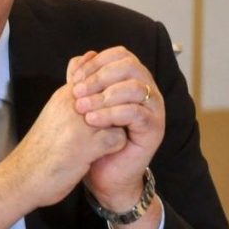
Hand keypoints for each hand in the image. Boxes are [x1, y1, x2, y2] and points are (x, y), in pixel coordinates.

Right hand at [0, 83, 127, 208]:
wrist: (22, 176)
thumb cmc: (41, 147)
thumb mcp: (55, 110)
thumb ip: (74, 89)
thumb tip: (87, 58)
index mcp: (65, 94)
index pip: (99, 74)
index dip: (112, 89)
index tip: (110, 105)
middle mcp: (73, 104)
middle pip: (114, 92)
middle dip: (121, 106)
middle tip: (115, 123)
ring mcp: (80, 124)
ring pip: (120, 114)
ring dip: (118, 127)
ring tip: (107, 138)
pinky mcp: (87, 146)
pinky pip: (119, 138)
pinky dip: (116, 147)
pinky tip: (103, 153)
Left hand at [68, 47, 164, 210]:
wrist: (104, 174)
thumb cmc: (95, 138)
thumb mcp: (85, 106)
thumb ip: (83, 82)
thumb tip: (76, 60)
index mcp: (133, 79)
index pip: (120, 55)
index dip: (96, 62)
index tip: (74, 78)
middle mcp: (147, 90)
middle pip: (130, 66)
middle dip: (99, 77)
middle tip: (77, 92)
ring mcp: (153, 109)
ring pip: (134, 88)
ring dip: (104, 96)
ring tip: (82, 109)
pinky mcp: (154, 129)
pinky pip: (136, 113)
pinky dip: (111, 114)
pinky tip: (92, 121)